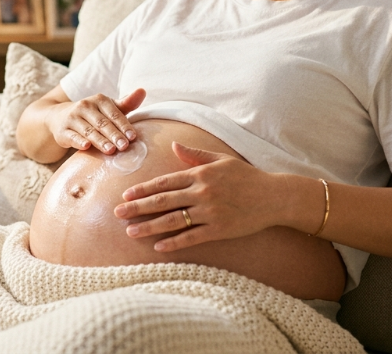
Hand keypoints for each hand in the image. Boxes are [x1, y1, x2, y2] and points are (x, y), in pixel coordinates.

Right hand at [45, 88, 145, 154]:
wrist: (60, 117)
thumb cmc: (93, 114)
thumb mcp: (108, 108)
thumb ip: (126, 103)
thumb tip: (143, 91)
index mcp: (99, 100)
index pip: (114, 113)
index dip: (124, 125)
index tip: (133, 137)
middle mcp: (84, 106)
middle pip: (102, 123)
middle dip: (114, 135)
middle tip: (124, 146)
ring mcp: (72, 118)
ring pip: (88, 131)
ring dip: (100, 141)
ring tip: (111, 151)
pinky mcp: (62, 131)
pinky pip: (72, 136)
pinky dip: (78, 141)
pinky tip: (86, 147)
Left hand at [113, 142, 280, 251]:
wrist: (274, 196)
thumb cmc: (246, 176)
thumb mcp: (221, 159)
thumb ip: (195, 154)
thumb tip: (174, 144)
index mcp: (200, 174)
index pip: (164, 182)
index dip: (143, 189)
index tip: (126, 195)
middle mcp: (202, 192)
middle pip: (163, 201)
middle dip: (138, 208)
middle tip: (117, 214)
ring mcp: (210, 211)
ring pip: (173, 220)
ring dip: (150, 227)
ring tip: (131, 232)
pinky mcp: (220, 229)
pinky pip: (192, 237)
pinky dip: (174, 242)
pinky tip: (158, 246)